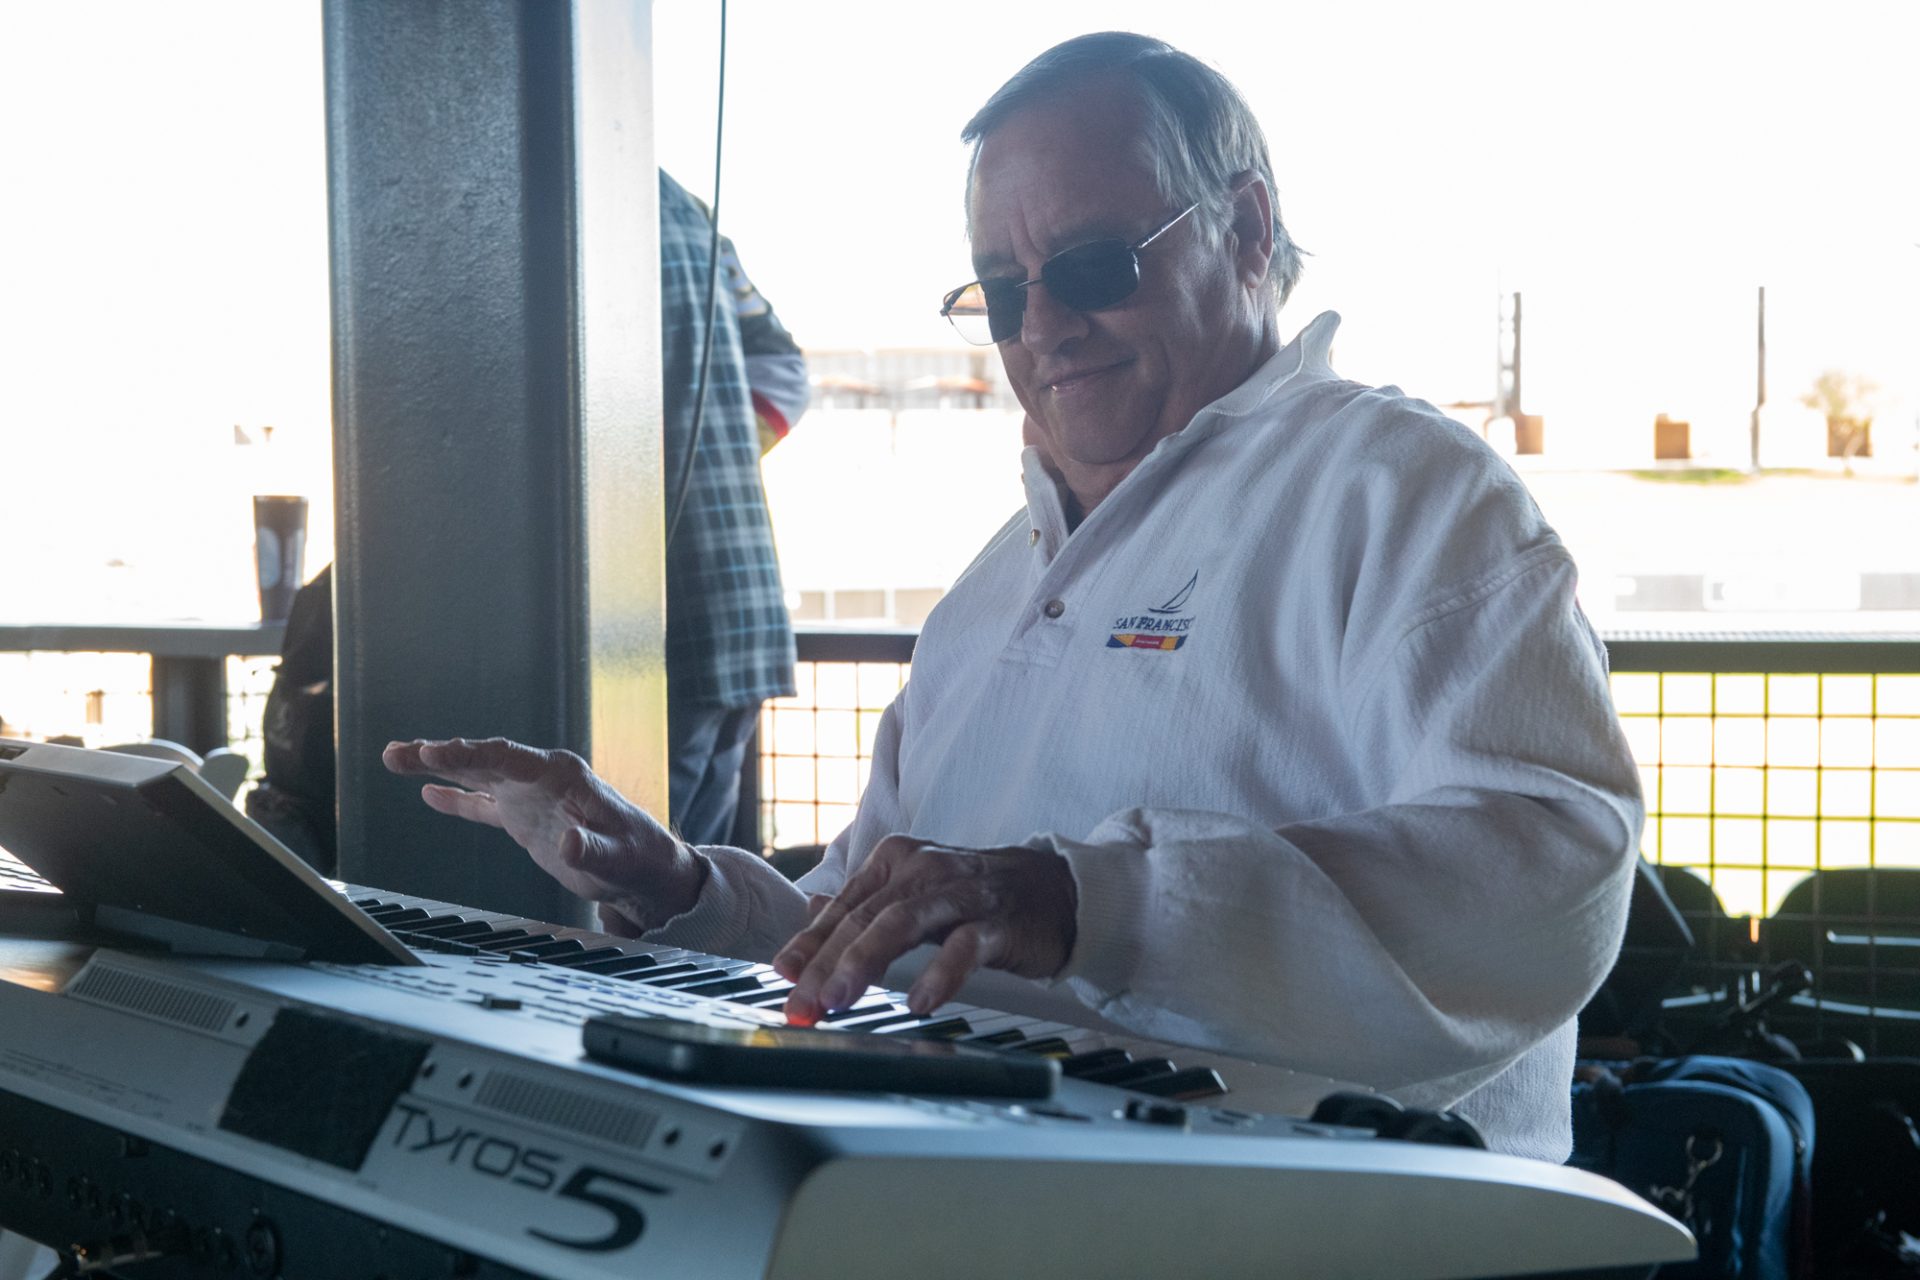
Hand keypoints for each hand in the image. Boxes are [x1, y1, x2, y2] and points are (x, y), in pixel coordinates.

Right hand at [382, 737, 703, 931]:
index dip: (470, 754)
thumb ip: (593, 849)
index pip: (507, 757)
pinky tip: (428, 792)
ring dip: (438, 767)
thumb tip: (569, 842)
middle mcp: (540, 777)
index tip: (435, 752)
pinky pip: (483, 804)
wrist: (643, 869)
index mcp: (562, 775)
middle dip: (441, 754)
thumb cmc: (636, 858)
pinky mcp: (523, 818)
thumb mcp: (618, 857)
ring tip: (395, 758)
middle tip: (400, 753)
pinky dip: (456, 798)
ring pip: (477, 774)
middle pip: (484, 758)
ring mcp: (529, 796)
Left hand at [771, 835, 1076, 1022]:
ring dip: (864, 962)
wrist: (1054, 890)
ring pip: (901, 923)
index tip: (783, 980)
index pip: (841, 908)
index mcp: (894, 863)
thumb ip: (860, 910)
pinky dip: (940, 973)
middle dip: (824, 964)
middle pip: (862, 917)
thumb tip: (806, 923)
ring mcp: (959, 894)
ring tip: (839, 999)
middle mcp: (921, 870)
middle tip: (801, 1004)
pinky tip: (921, 1003)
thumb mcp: (911, 896)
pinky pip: (964, 946)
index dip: (808, 946)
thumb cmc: (975, 897)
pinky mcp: (997, 921)